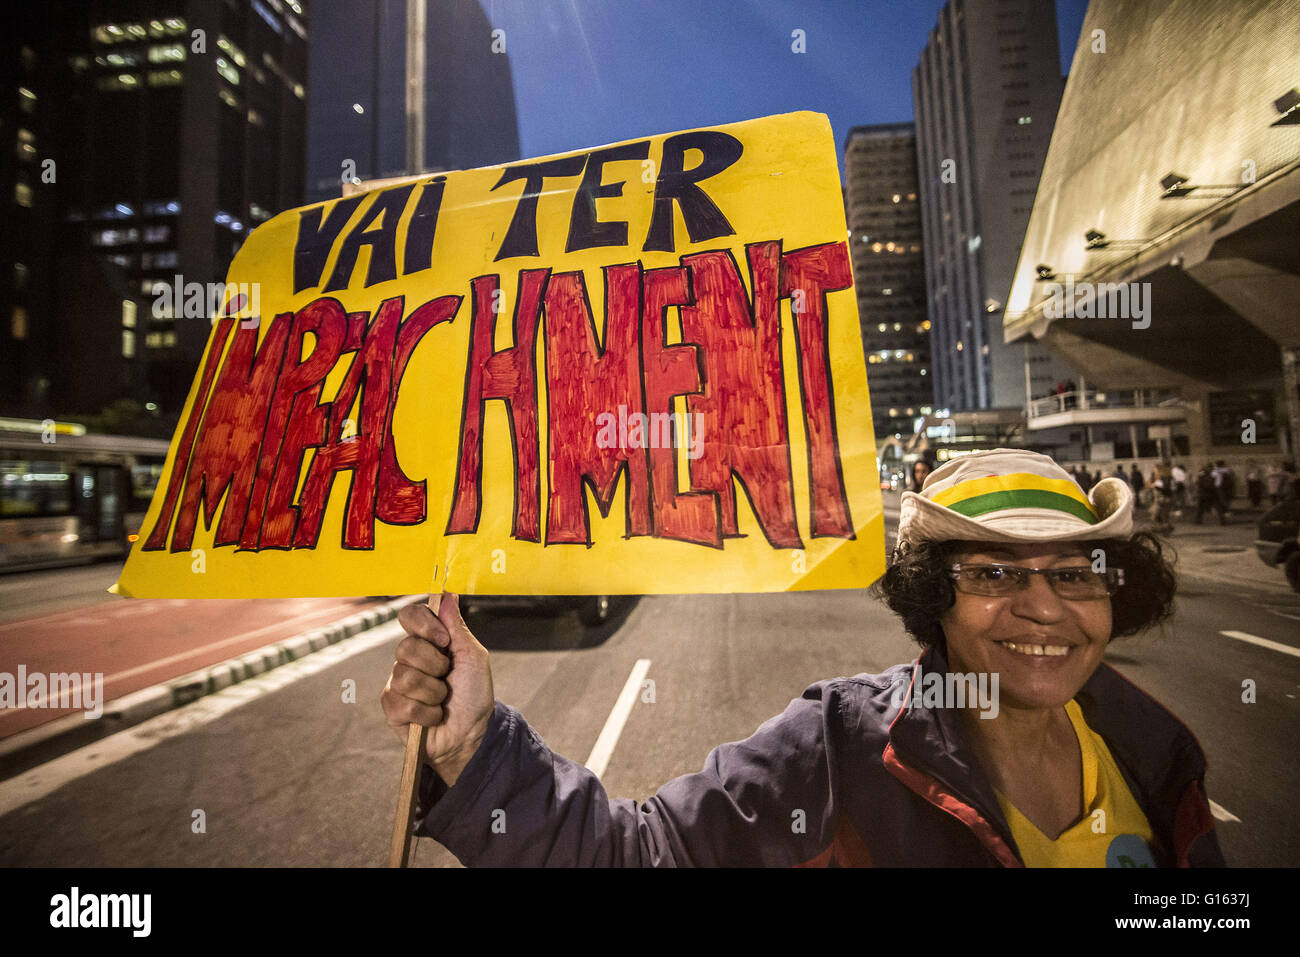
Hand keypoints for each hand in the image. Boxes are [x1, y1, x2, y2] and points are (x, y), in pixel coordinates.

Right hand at [381, 593, 494, 787]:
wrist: (471, 733)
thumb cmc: (474, 695)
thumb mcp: (473, 657)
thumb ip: (457, 627)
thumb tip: (446, 594)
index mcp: (429, 641)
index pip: (410, 616)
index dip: (424, 625)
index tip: (444, 641)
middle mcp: (409, 658)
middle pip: (406, 647)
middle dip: (435, 665)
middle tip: (448, 677)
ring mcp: (398, 683)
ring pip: (405, 676)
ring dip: (433, 692)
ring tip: (442, 700)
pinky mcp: (392, 708)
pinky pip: (403, 703)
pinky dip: (427, 713)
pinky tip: (434, 716)